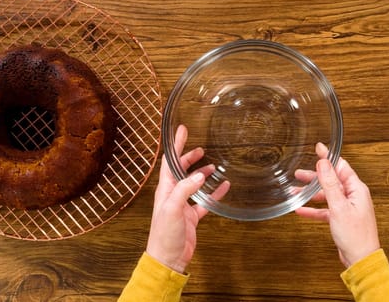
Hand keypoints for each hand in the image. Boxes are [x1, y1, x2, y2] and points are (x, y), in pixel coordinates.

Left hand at [146, 125, 228, 272]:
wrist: (168, 258)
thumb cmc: (164, 234)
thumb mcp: (173, 208)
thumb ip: (185, 189)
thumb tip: (199, 174)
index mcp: (165, 189)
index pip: (169, 161)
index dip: (175, 145)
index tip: (181, 130)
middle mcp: (173, 194)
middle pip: (181, 170)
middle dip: (189, 157)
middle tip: (200, 148)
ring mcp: (183, 205)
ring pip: (193, 184)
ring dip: (202, 174)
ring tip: (213, 166)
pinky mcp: (192, 216)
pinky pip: (205, 201)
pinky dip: (214, 193)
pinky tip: (223, 188)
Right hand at [295, 143, 380, 267]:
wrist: (361, 259)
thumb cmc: (355, 235)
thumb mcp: (339, 206)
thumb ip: (330, 184)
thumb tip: (324, 164)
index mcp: (356, 189)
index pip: (341, 167)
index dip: (328, 157)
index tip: (318, 148)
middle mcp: (353, 196)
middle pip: (331, 180)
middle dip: (314, 177)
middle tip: (299, 173)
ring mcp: (347, 207)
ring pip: (326, 195)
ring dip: (311, 193)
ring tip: (295, 190)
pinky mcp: (341, 219)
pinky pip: (324, 210)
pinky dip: (313, 209)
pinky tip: (301, 209)